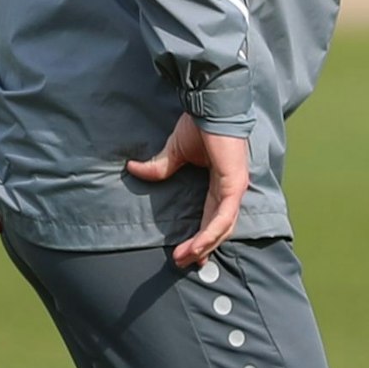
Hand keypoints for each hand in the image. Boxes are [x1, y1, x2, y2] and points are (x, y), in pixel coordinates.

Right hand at [125, 113, 249, 267]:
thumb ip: (160, 166)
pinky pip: (224, 216)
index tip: (187, 253)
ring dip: (204, 245)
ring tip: (185, 259)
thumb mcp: (176, 151)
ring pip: (223, 227)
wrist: (210, 103)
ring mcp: (235, 187)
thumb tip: (133, 168)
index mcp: (219, 182)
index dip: (202, 236)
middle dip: (202, 248)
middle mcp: (230, 188)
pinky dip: (211, 233)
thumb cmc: (200, 124)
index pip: (213, 216)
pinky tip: (198, 246)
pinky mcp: (234, 184)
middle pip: (219, 227)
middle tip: (184, 263)